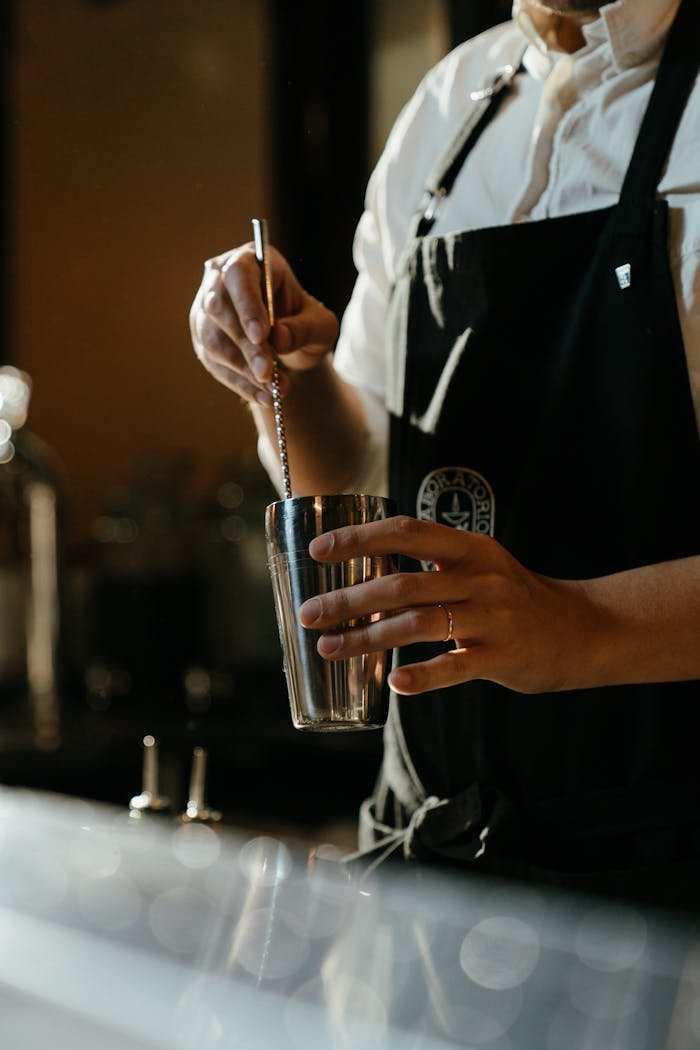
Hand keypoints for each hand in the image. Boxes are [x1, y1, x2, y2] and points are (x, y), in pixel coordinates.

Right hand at [189, 243, 338, 405]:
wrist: (292, 345)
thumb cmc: (305, 323)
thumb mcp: (320, 325)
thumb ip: (304, 328)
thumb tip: (278, 338)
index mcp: (251, 261)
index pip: (238, 275)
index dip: (247, 305)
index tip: (262, 336)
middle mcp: (220, 281)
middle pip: (218, 308)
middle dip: (244, 345)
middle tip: (268, 372)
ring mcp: (205, 311)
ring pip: (211, 339)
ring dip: (242, 368)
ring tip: (274, 387)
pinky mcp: (202, 341)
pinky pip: (213, 364)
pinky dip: (239, 383)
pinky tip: (263, 397)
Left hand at [298, 516, 606, 695]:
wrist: (580, 629)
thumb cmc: (514, 597)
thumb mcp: (480, 565)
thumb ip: (431, 566)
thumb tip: (362, 573)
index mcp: (469, 548)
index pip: (406, 532)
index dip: (360, 539)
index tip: (319, 551)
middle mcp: (479, 577)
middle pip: (402, 584)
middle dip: (349, 599)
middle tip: (309, 612)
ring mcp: (492, 617)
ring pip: (418, 625)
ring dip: (368, 638)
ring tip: (330, 647)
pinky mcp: (502, 656)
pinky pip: (455, 666)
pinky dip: (422, 675)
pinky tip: (394, 682)